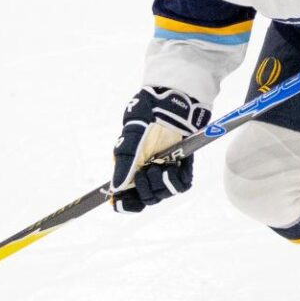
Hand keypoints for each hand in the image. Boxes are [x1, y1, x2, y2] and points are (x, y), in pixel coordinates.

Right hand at [110, 86, 211, 212]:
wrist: (173, 97)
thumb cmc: (148, 111)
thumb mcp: (131, 133)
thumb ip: (124, 159)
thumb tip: (116, 186)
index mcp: (130, 165)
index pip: (126, 196)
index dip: (125, 204)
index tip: (123, 203)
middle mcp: (147, 170)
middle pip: (146, 198)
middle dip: (144, 191)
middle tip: (145, 173)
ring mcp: (165, 168)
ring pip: (163, 193)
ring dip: (160, 185)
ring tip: (159, 167)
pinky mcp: (183, 165)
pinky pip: (182, 184)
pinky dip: (177, 180)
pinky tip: (174, 167)